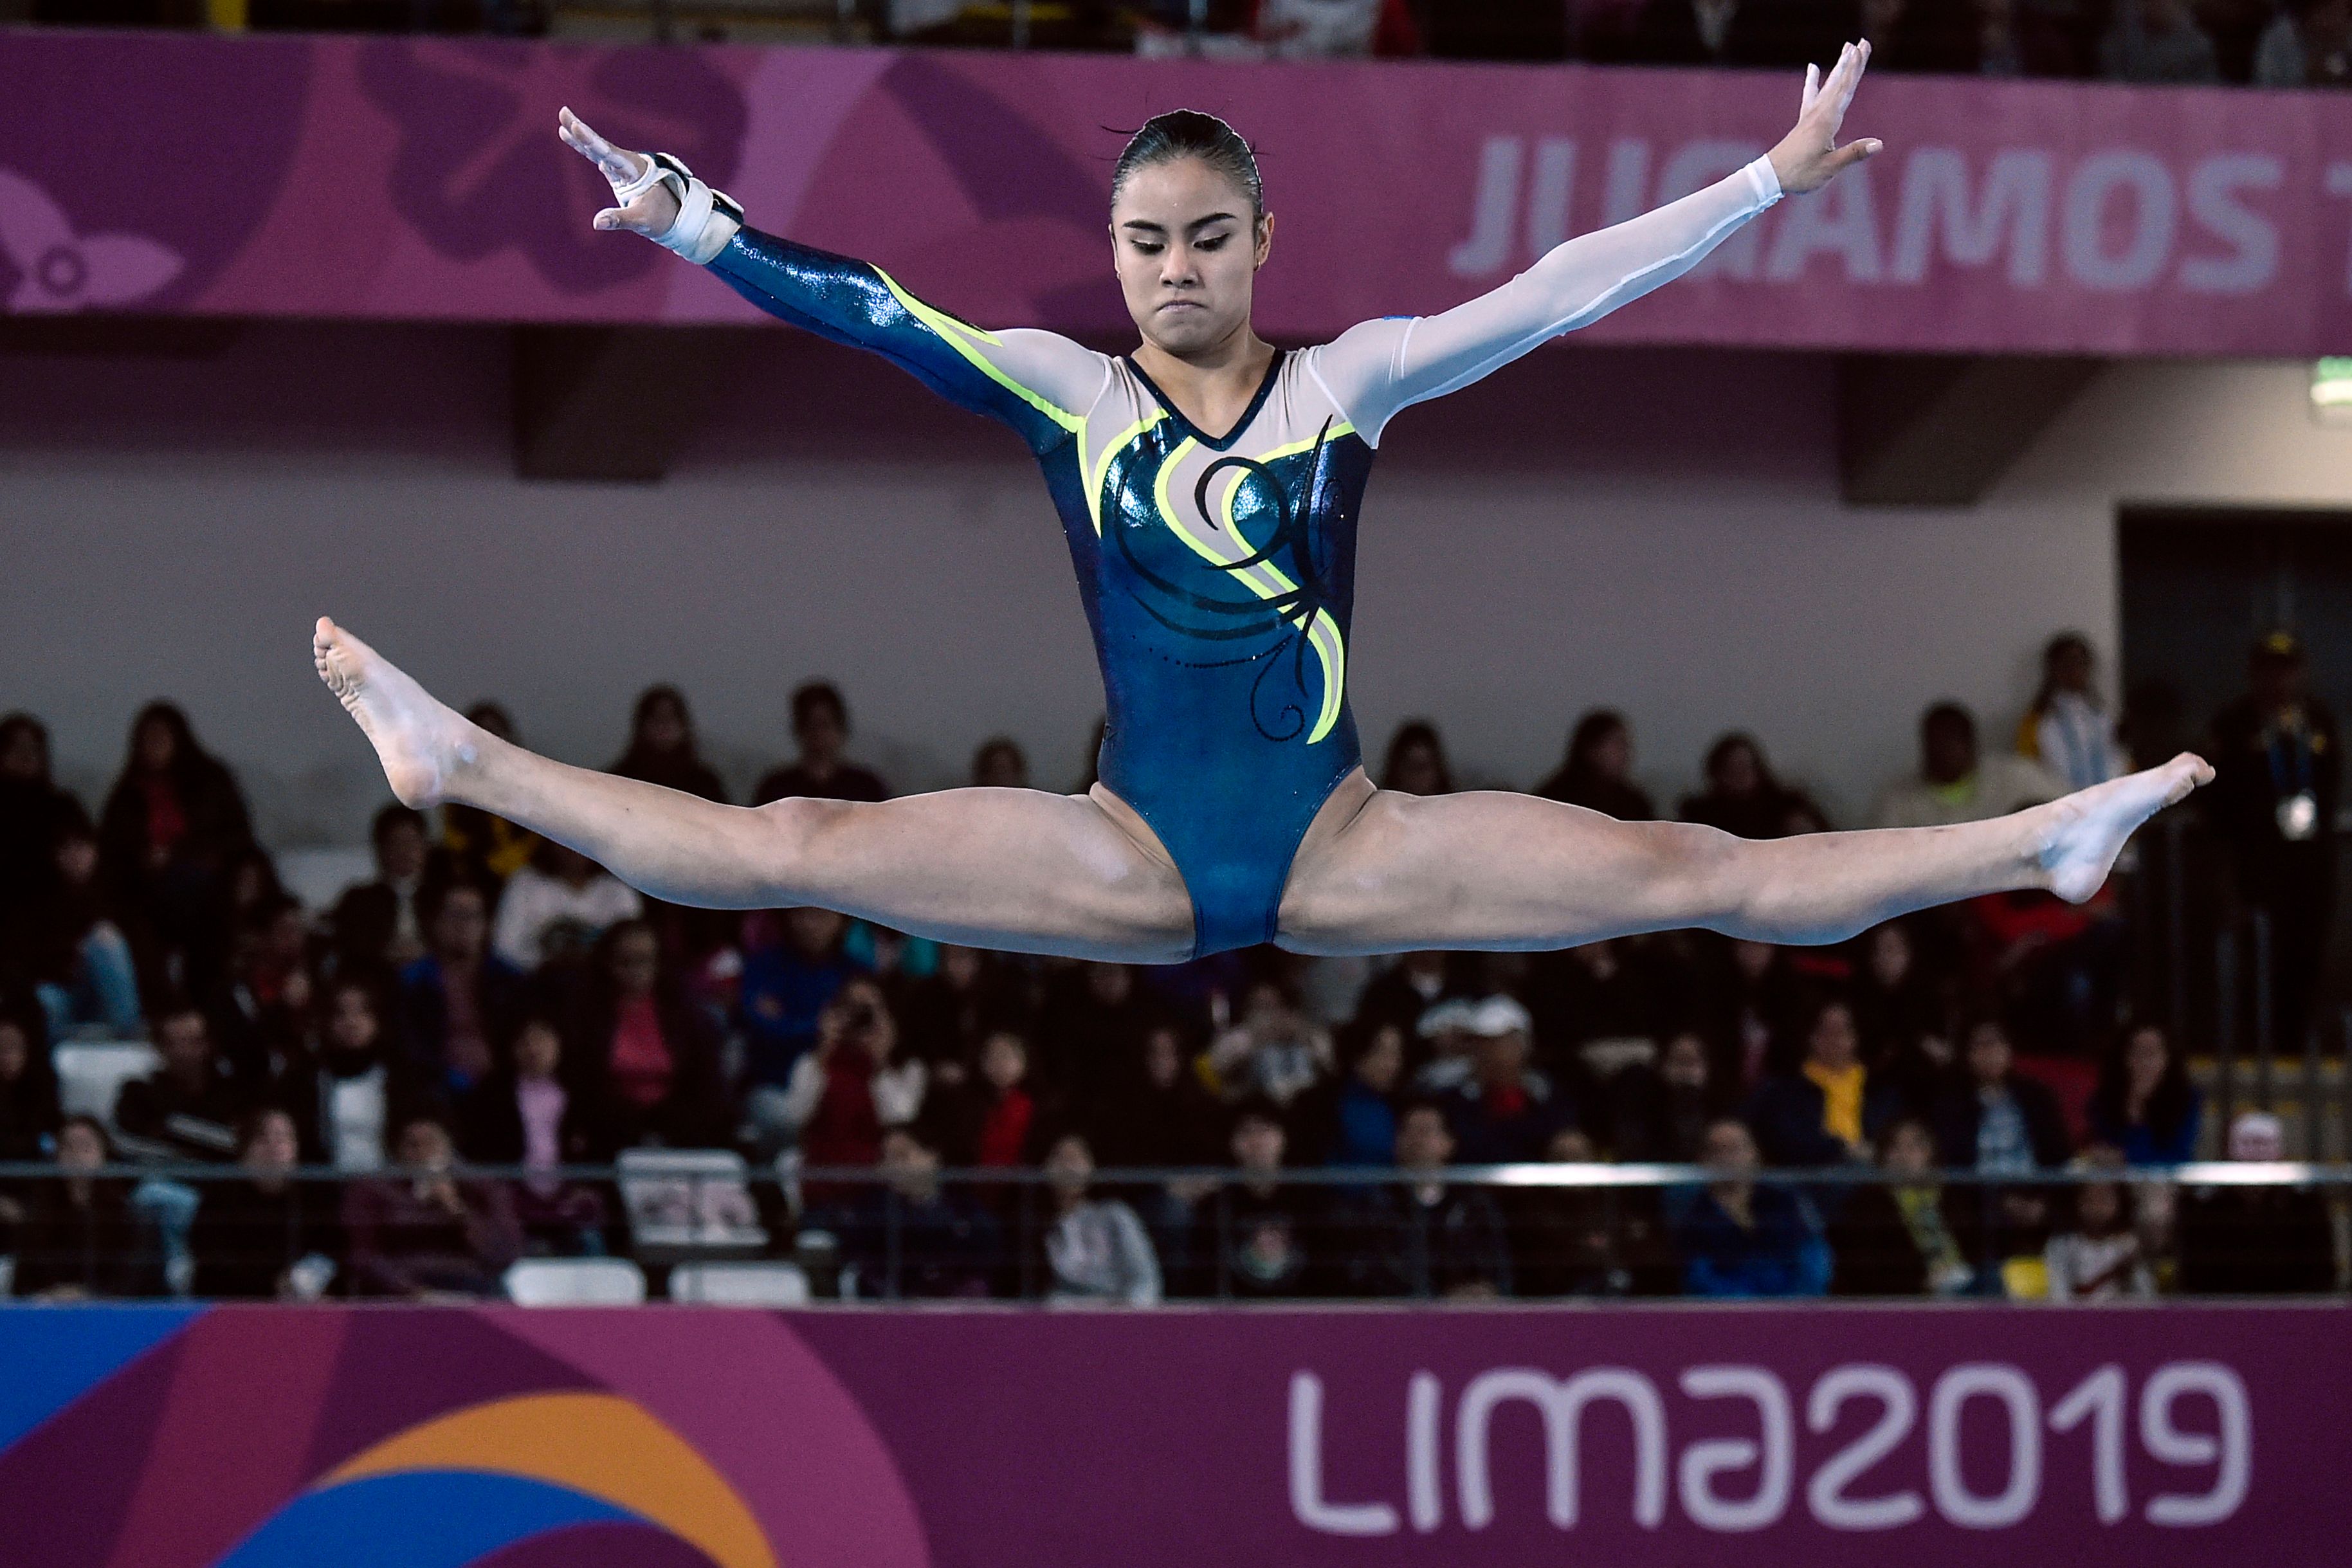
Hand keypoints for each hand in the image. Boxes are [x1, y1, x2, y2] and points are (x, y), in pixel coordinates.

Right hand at [556, 106, 680, 238]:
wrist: (676, 213)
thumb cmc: (662, 217)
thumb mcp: (642, 221)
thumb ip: (620, 219)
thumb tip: (597, 223)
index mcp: (633, 170)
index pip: (609, 153)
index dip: (591, 141)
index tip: (577, 127)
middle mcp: (625, 163)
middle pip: (599, 144)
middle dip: (581, 130)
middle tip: (563, 111)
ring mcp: (619, 166)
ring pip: (595, 147)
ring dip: (579, 135)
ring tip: (562, 119)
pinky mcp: (615, 171)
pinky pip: (595, 155)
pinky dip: (582, 146)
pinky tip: (567, 135)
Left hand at [1767, 41, 1882, 196]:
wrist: (1771, 177)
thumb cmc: (1800, 174)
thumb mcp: (1829, 167)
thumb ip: (1853, 154)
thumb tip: (1879, 144)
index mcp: (1826, 122)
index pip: (1845, 90)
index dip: (1854, 70)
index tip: (1860, 50)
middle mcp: (1818, 114)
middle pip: (1839, 82)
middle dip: (1851, 62)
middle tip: (1862, 42)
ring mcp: (1810, 116)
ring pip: (1828, 86)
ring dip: (1839, 67)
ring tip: (1846, 48)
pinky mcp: (1805, 121)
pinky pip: (1811, 95)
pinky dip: (1813, 81)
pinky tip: (1812, 67)